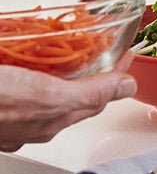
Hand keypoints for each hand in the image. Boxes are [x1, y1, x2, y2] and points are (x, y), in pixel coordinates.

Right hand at [0, 68, 137, 153]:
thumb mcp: (48, 96)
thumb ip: (88, 94)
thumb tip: (128, 87)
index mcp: (53, 119)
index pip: (99, 99)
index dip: (116, 76)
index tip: (125, 57)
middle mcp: (34, 121)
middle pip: (76, 96)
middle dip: (92, 74)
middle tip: (103, 52)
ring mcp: (12, 116)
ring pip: (49, 92)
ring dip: (63, 74)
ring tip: (70, 56)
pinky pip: (24, 86)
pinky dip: (34, 74)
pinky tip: (29, 64)